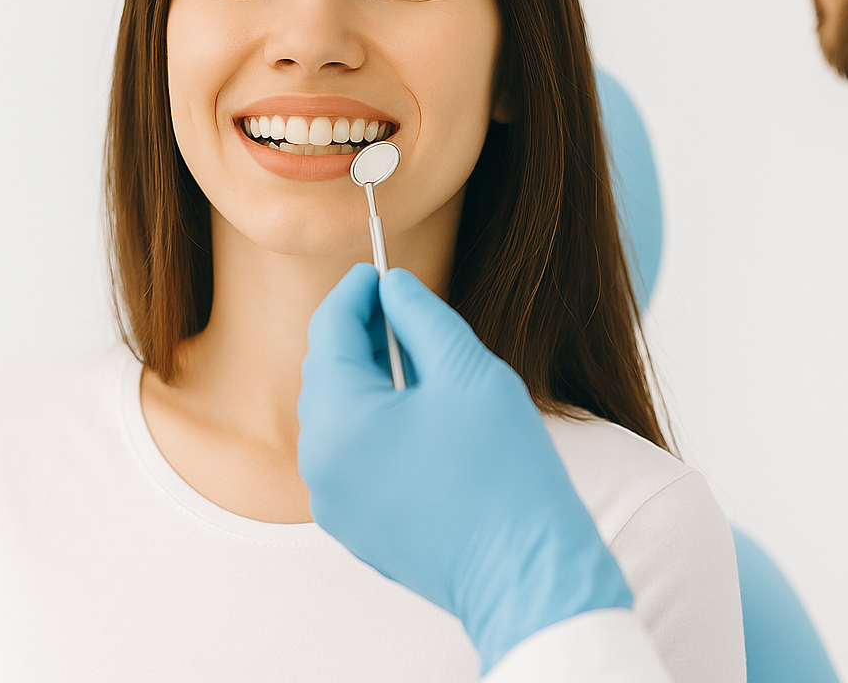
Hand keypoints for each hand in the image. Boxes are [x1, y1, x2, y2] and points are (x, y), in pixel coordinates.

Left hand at [299, 264, 632, 673]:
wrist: (527, 577)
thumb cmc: (506, 473)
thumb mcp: (469, 373)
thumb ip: (422, 317)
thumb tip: (392, 286)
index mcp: (340, 420)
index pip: (329, 331)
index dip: (354, 291)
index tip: (381, 270)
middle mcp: (320, 464)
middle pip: (326, 374)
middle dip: (359, 335)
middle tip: (402, 309)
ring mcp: (331, 503)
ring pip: (336, 417)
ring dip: (366, 381)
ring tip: (416, 361)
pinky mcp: (353, 528)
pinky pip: (349, 459)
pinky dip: (372, 427)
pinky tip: (417, 417)